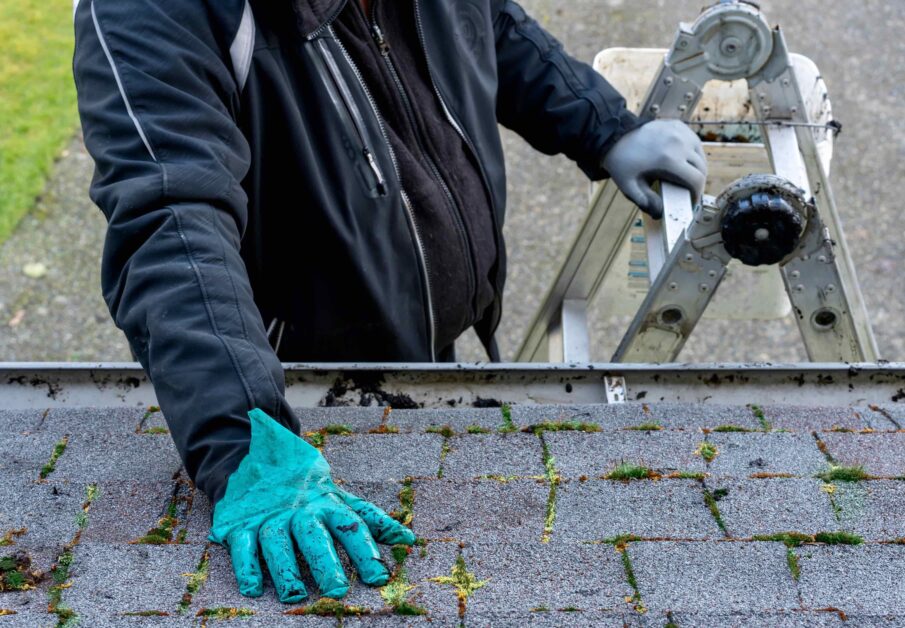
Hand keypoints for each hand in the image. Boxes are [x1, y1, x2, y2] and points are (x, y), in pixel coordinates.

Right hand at [208, 409, 414, 602]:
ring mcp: (269, 517)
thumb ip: (371, 520)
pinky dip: (246, 566)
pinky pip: (242, 545)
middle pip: (314, 536)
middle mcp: (299, 510)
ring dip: (286, 569)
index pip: (351, 526)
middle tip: (337, 589)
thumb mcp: (339, 498)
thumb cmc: (307, 488)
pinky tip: (253, 589)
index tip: (379, 578)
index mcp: (327, 503)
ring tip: (296, 596)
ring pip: (277, 542)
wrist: (257, 456)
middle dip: (326, 562)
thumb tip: (409, 539)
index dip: (366, 551)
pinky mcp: (240, 524)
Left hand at [603, 119, 707, 218]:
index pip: (696, 179)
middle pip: (701, 167)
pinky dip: (693, 153)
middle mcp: (678, 143)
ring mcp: (680, 132)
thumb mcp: (630, 186)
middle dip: (698, 182)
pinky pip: (694, 142)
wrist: (614, 137)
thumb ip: (645, 202)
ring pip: (700, 154)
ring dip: (697, 167)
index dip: (697, 193)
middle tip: (689, 191)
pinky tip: (684, 161)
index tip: (692, 200)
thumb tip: (660, 213)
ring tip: (688, 177)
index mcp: (669, 159)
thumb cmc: (622, 163)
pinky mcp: (678, 125)